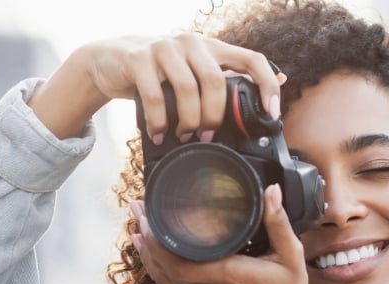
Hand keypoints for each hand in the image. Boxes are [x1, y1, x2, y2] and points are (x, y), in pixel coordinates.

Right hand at [29, 34, 284, 140]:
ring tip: (184, 136)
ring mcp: (164, 48)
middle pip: (216, 81)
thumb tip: (279, 78)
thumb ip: (229, 75)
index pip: (251, 59)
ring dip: (188, 121)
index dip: (267, 86)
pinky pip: (156, 97)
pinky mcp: (138, 58)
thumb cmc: (159, 72)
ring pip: (187, 89)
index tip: (271, 114)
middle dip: (214, 116)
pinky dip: (160, 122)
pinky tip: (159, 134)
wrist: (109, 61)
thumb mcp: (195, 70)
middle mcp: (191, 43)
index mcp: (211, 47)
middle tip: (207, 135)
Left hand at [131, 184, 349, 283]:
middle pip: (162, 265)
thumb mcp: (291, 257)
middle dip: (146, 236)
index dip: (157, 237)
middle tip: (137, 208)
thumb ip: (279, 223)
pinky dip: (156, 272)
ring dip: (146, 253)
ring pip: (161, 279)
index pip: (177, 259)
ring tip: (136, 226)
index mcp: (226, 276)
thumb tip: (271, 190)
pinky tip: (148, 256)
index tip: (149, 210)